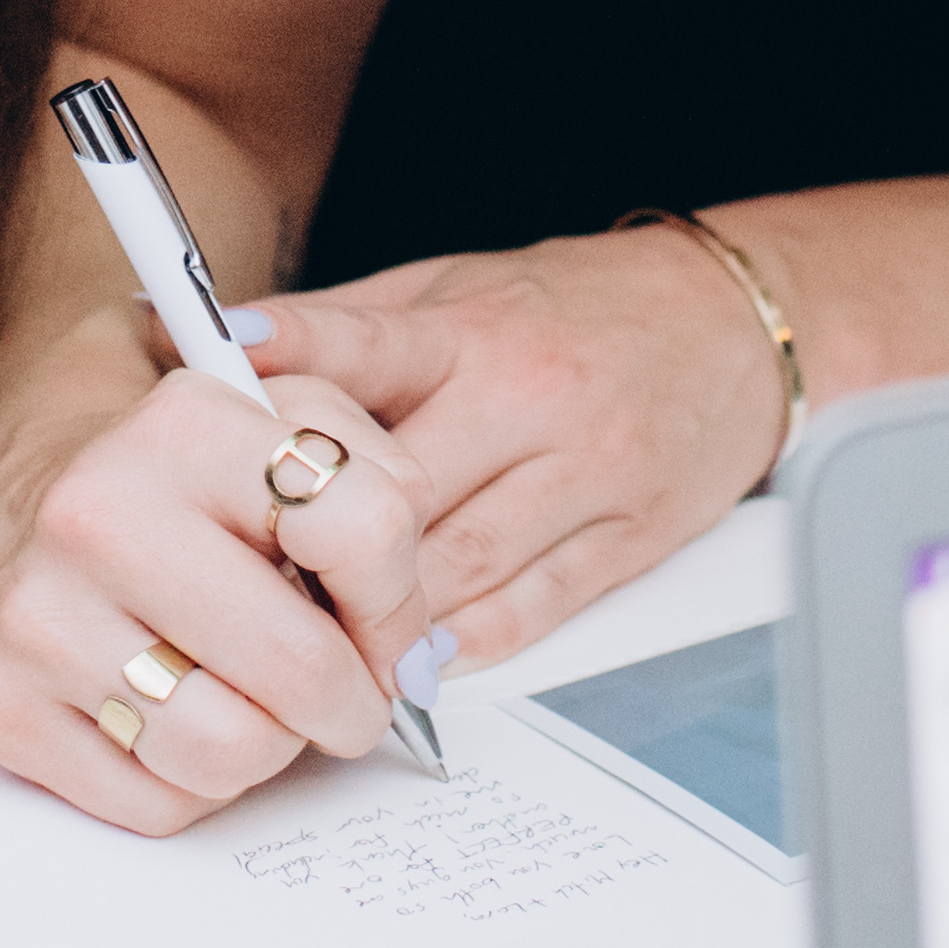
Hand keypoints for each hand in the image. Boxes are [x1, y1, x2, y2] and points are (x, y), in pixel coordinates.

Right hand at [0, 363, 433, 831]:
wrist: (28, 499)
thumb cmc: (185, 481)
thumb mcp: (293, 428)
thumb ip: (388, 494)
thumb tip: (414, 650)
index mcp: (184, 428)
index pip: (364, 530)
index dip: (399, 599)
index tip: (383, 619)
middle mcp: (94, 516)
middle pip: (301, 670)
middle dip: (351, 701)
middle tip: (344, 692)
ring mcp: (37, 618)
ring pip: (231, 756)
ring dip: (270, 746)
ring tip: (252, 697)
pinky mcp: (0, 707)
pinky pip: (158, 806)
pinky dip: (193, 782)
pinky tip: (177, 716)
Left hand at [239, 224, 781, 666]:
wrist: (733, 323)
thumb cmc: (575, 307)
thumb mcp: (459, 286)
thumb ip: (351, 329)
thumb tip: (222, 356)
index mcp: (477, 329)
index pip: (367, 348)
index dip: (288, 359)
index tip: (215, 366)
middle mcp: (531, 399)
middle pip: (403, 491)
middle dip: (317, 545)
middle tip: (235, 585)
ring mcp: (587, 474)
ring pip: (462, 566)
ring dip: (381, 617)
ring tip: (310, 645)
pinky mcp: (629, 538)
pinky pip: (533, 608)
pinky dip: (465, 643)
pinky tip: (413, 662)